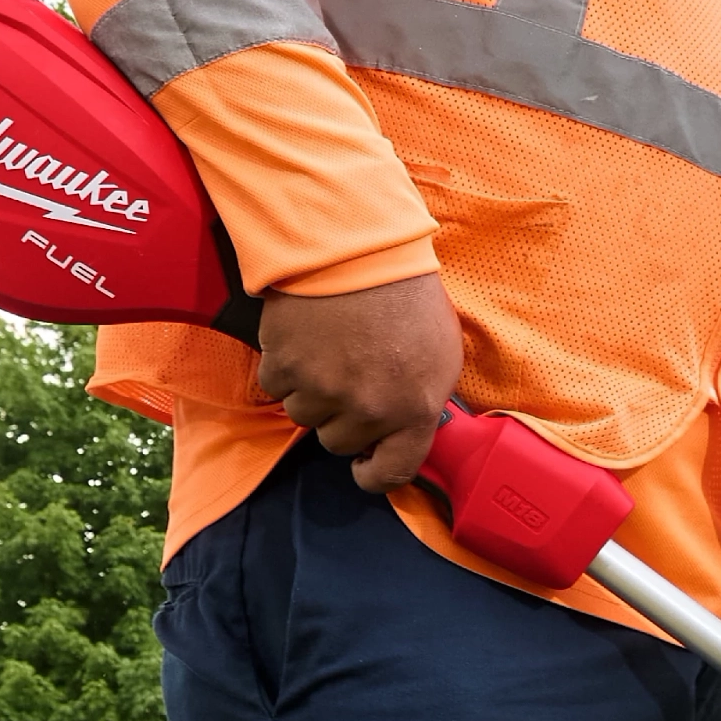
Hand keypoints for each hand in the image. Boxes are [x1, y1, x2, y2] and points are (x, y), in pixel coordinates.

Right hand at [257, 273, 460, 494]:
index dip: (374, 474)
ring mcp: (323, 390)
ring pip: (305, 416)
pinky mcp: (285, 366)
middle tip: (351, 374)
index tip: (365, 465)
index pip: (392, 473)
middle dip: (343, 416)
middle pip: (340, 442)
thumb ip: (425, 402)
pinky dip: (286, 367)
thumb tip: (406, 431)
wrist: (358, 246)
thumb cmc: (407, 295)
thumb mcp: (442, 354)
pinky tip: (305, 339)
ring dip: (312, 392)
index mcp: (415, 410)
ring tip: (329, 350)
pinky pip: (277, 387)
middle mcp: (368, 409)